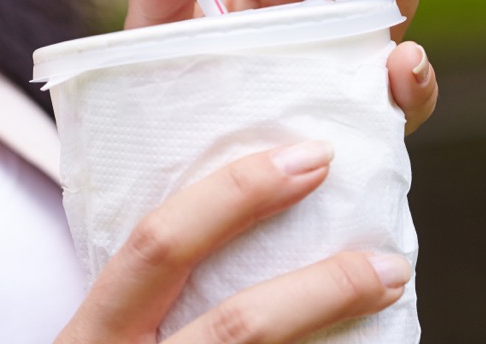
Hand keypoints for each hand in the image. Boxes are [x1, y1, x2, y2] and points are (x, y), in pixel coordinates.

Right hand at [54, 142, 411, 342]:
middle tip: (386, 258)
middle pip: (238, 327)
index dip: (235, 195)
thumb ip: (149, 292)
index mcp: (95, 333)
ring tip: (390, 293)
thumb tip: (241, 208)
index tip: (307, 158)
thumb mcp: (107, 335)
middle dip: (322, 286)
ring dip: (338, 326)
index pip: (159, 245)